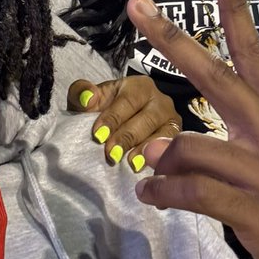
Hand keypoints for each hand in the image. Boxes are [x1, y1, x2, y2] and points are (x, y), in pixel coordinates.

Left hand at [67, 74, 181, 171]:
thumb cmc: (103, 111)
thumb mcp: (90, 100)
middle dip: (128, 137)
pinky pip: (172, 150)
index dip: (113, 118)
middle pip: (148, 118)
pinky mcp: (176, 140)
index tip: (98, 135)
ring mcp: (171, 120)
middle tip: (111, 154)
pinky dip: (160, 161)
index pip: (128, 100)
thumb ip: (82, 93)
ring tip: (131, 164)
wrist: (118, 124)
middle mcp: (160, 101)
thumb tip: (87, 98)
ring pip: (164, 134)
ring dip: (146, 150)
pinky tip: (147, 172)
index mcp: (138, 86)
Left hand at [126, 0, 258, 258]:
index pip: (254, 51)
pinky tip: (151, 195)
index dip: (236, 8)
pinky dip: (163, 192)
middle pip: (216, 75)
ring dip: (159, 158)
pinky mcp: (256, 211)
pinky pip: (193, 192)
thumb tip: (168, 143)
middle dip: (172, 39)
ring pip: (192, 147)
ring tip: (147, 169)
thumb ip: (230, 140)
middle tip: (136, 5)